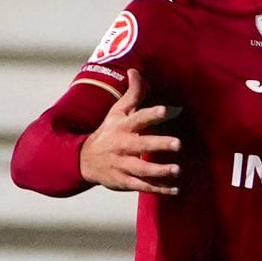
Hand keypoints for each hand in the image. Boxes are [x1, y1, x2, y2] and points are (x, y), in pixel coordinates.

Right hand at [79, 69, 180, 193]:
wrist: (83, 160)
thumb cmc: (108, 132)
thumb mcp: (117, 112)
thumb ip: (132, 94)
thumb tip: (135, 71)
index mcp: (123, 126)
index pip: (138, 118)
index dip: (153, 113)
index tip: (169, 110)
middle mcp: (122, 146)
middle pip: (141, 145)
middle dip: (159, 144)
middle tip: (179, 143)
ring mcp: (122, 165)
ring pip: (141, 169)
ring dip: (160, 171)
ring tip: (177, 170)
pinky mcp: (123, 181)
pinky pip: (142, 187)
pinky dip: (159, 189)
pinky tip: (175, 189)